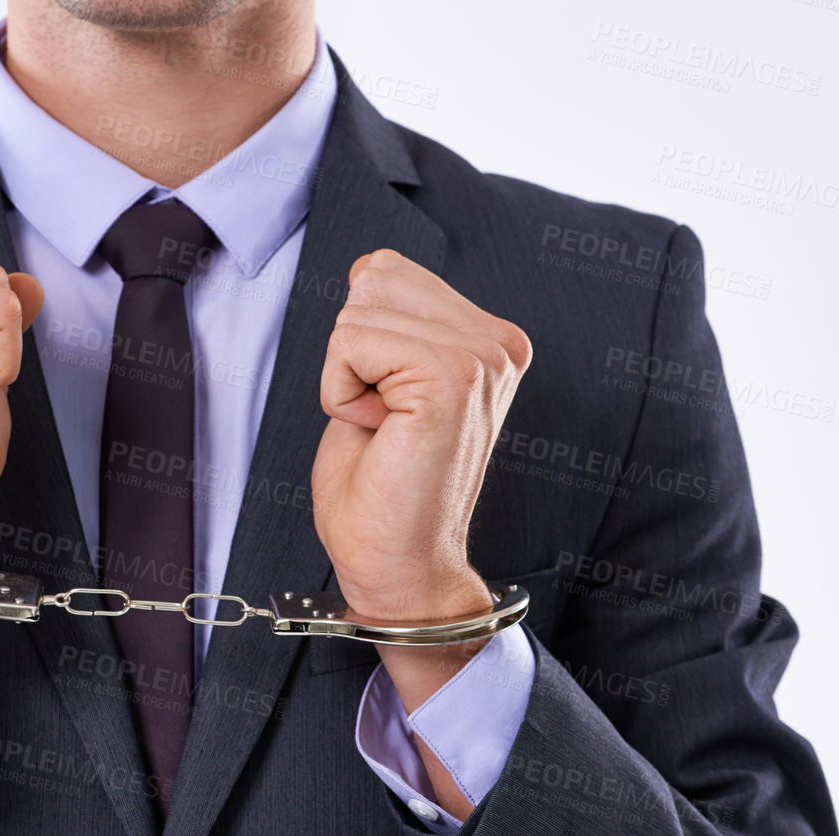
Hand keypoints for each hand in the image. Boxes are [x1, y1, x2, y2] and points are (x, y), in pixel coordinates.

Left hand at [310, 249, 531, 819]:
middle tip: (381, 418)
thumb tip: (368, 265)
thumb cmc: (379, 491)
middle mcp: (497, 342)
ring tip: (384, 428)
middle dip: (350, 349)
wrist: (397, 566)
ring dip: (346, 375)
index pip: (387, 270)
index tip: (386, 404)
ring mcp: (481, 356)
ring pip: (359, 309)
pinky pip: (351, 342)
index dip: (358, 338)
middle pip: (374, 275)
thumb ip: (386, 322)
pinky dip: (341, 391)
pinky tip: (380, 433)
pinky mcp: (452, 376)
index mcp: (488, 339)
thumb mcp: (379, 384)